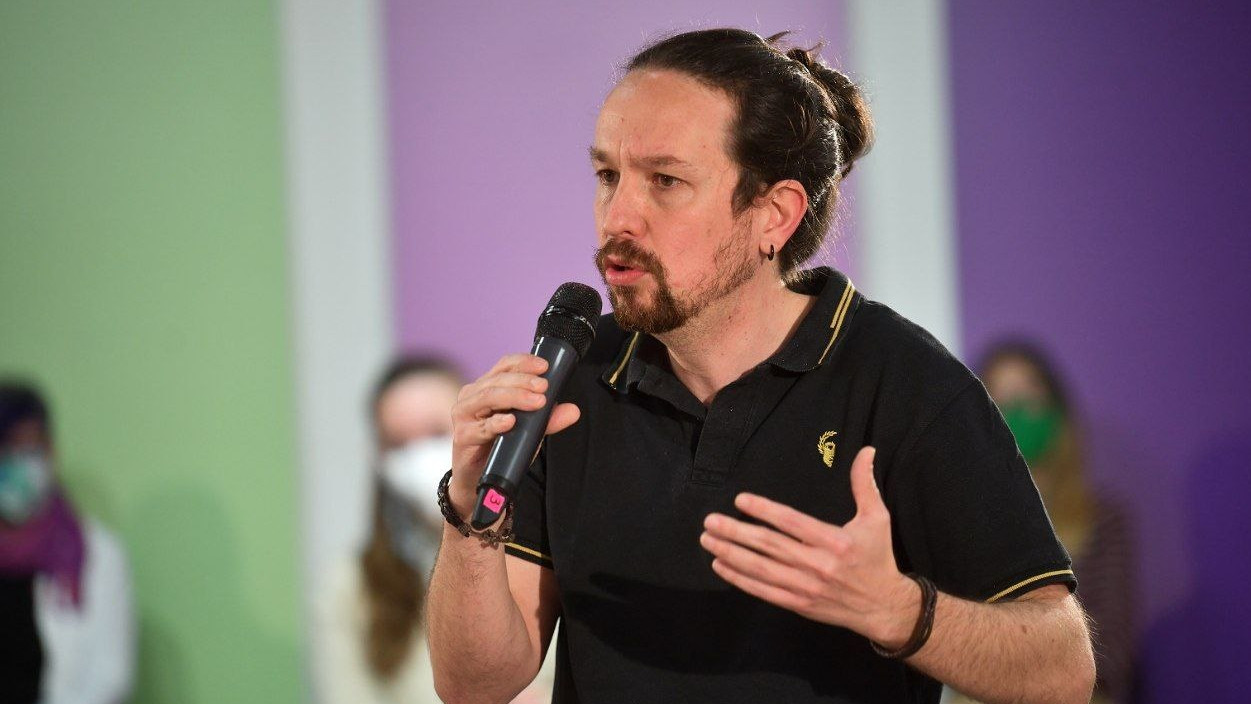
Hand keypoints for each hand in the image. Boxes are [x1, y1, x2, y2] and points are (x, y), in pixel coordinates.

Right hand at [448, 353, 580, 514]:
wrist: (478, 478)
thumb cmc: (500, 447)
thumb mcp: (529, 430)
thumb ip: (548, 419)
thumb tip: (572, 411)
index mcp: (487, 387)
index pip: (505, 366)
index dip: (524, 362)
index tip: (545, 367)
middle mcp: (473, 396)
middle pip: (498, 380)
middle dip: (524, 382)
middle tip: (544, 388)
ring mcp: (464, 415)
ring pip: (488, 397)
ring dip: (514, 397)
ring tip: (537, 402)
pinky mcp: (462, 436)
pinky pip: (480, 427)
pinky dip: (496, 423)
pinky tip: (510, 421)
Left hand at [699, 446, 919, 645]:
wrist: (883, 606)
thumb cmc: (878, 557)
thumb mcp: (877, 518)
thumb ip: (864, 484)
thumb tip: (866, 450)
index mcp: (835, 541)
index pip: (792, 523)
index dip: (765, 510)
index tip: (740, 500)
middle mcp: (818, 565)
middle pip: (769, 546)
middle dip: (736, 532)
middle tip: (710, 521)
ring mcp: (806, 587)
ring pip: (761, 569)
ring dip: (731, 553)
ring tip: (707, 539)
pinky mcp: (799, 604)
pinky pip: (763, 591)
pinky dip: (740, 579)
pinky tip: (721, 565)